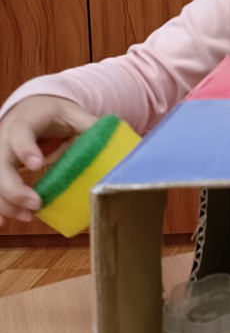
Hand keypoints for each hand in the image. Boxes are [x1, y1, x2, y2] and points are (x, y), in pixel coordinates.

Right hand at [0, 96, 96, 226]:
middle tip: (36, 203)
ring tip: (28, 216)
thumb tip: (115, 141)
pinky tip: (4, 223)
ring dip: (6, 202)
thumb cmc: (54, 113)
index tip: (37, 165)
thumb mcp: (73, 114)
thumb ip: (90, 126)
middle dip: (13, 187)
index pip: (20, 133)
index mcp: (25, 120)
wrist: (32, 109)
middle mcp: (5, 137)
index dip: (26, 150)